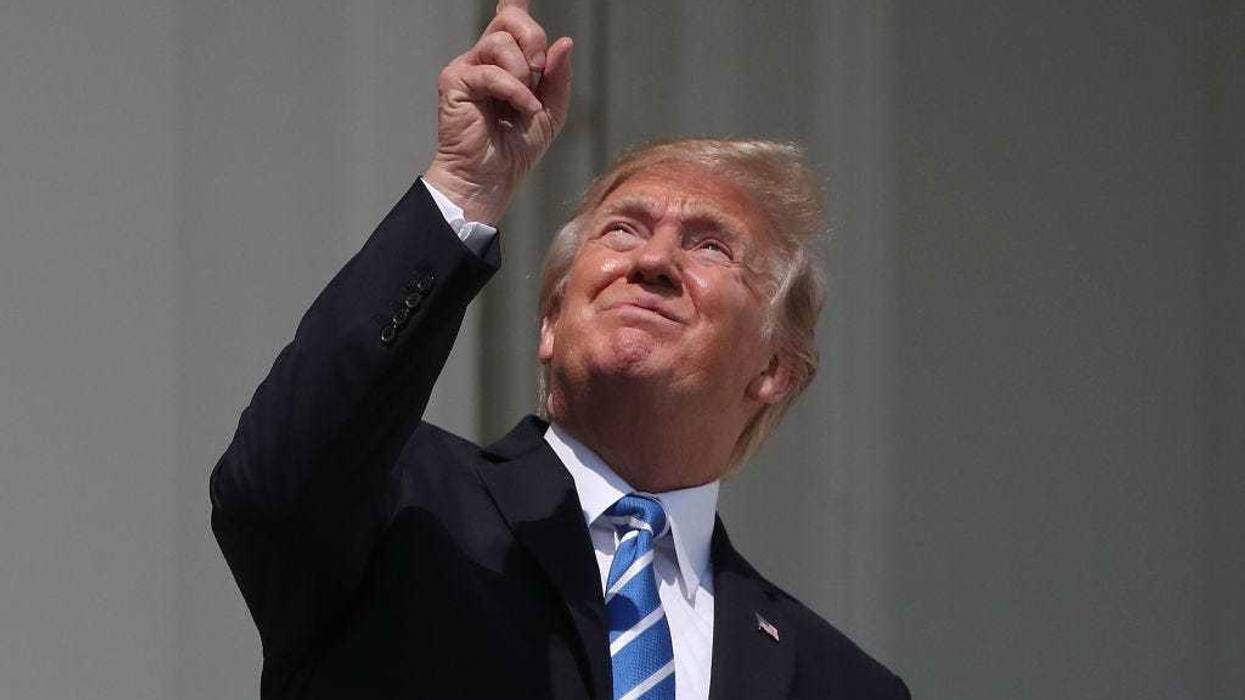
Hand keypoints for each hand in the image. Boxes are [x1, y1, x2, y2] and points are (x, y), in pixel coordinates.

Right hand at [424, 0, 573, 223]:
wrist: (490, 180)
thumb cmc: (514, 150)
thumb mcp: (550, 111)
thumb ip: (558, 77)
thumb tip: (563, 43)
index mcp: (506, 63)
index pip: (509, 19)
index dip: (516, 3)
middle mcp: (484, 59)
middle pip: (509, 20)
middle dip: (533, 39)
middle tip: (539, 72)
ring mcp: (468, 68)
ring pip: (501, 42)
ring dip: (524, 74)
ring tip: (525, 102)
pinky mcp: (455, 82)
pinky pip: (492, 72)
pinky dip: (515, 91)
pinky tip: (522, 109)